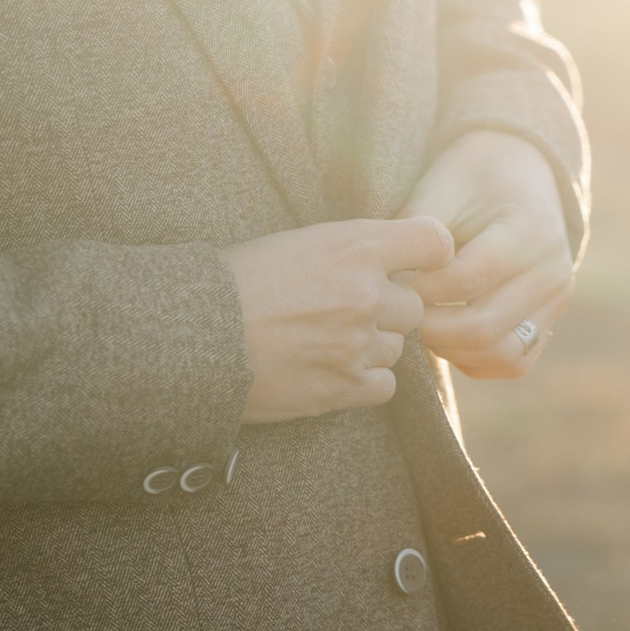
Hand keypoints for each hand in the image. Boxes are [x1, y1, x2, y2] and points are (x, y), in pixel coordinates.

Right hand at [224, 217, 453, 423]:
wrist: (195, 333)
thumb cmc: (237, 281)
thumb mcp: (299, 242)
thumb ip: (350, 250)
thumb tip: (386, 262)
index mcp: (356, 246)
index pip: (435, 243)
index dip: (429, 256)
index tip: (414, 266)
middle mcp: (366, 293)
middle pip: (413, 305)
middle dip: (387, 309)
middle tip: (344, 311)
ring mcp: (357, 344)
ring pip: (396, 347)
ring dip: (370, 346)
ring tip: (324, 341)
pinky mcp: (343, 388)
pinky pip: (384, 386)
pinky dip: (364, 381)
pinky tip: (331, 371)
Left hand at [405, 130, 574, 380]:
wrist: (521, 173)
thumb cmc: (473, 177)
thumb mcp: (443, 185)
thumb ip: (418, 232)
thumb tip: (388, 282)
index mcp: (530, 231)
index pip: (466, 279)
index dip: (419, 286)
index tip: (390, 278)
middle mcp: (553, 272)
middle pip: (483, 327)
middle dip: (428, 326)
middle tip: (398, 308)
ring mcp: (556, 303)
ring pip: (501, 356)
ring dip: (452, 348)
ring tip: (422, 321)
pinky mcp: (549, 323)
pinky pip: (512, 362)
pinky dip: (475, 358)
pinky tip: (446, 333)